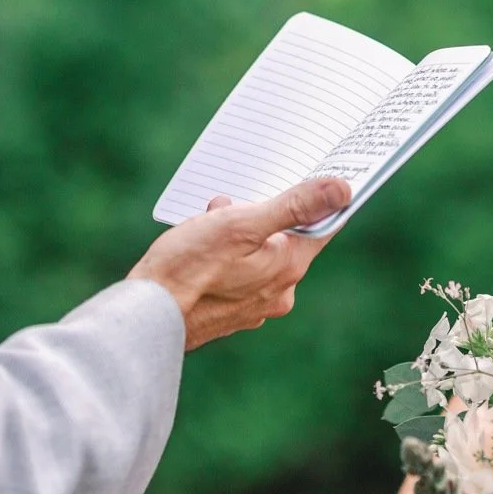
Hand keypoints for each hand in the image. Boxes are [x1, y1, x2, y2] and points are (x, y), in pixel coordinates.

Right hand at [127, 177, 350, 350]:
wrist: (149, 316)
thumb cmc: (190, 266)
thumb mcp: (242, 224)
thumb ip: (294, 206)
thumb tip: (343, 190)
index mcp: (289, 267)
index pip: (323, 226)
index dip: (321, 200)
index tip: (314, 177)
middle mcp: (279, 291)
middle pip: (287, 239)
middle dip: (263, 214)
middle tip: (233, 202)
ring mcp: (254, 306)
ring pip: (259, 255)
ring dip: (240, 232)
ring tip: (209, 220)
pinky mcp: (229, 313)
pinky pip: (239, 274)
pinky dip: (226, 256)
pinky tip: (200, 246)